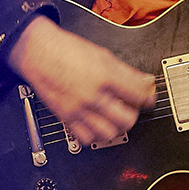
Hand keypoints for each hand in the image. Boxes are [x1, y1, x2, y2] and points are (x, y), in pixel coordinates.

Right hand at [7, 15, 157, 144]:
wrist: (40, 53)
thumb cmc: (69, 50)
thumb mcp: (103, 54)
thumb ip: (126, 71)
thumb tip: (147, 81)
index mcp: (105, 75)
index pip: (138, 95)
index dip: (148, 97)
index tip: (148, 97)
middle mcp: (93, 95)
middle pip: (127, 119)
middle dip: (134, 114)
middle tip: (132, 108)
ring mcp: (79, 108)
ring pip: (109, 133)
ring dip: (117, 127)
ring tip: (116, 117)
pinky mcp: (66, 117)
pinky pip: (86, 138)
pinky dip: (96, 135)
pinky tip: (98, 125)